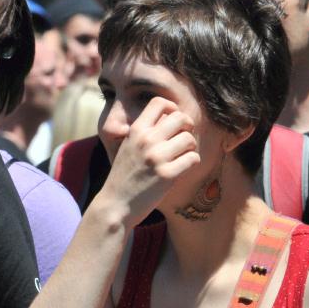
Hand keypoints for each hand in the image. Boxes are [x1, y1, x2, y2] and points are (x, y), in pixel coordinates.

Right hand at [94, 97, 198, 227]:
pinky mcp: (167, 175)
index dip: (172, 108)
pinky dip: (191, 162)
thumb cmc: (124, 176)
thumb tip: (169, 119)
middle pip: (180, 117)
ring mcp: (157, 157)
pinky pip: (193, 158)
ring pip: (189, 138)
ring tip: (182, 155)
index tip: (173, 120)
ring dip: (190, 147)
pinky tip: (182, 168)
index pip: (159, 103)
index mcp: (135, 131)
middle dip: (187, 127)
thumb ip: (144, 133)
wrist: (115, 204)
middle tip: (182, 138)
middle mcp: (146, 140)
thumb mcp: (127, 147)